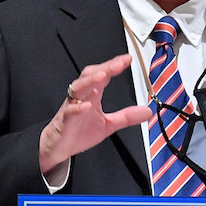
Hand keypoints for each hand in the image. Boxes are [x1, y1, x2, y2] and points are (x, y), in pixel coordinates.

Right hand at [39, 54, 151, 173]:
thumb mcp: (108, 124)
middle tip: (119, 63)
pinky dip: (77, 108)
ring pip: (78, 89)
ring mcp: (71, 107)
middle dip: (104, 68)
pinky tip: (87, 106)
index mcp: (92, 95)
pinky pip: (69, 112)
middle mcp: (81, 97)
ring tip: (102, 77)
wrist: (58, 147)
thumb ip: (127, 117)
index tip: (127, 59)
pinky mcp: (64, 121)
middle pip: (90, 76)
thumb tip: (147, 111)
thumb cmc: (79, 131)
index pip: (103, 75)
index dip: (114, 66)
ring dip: (90, 82)